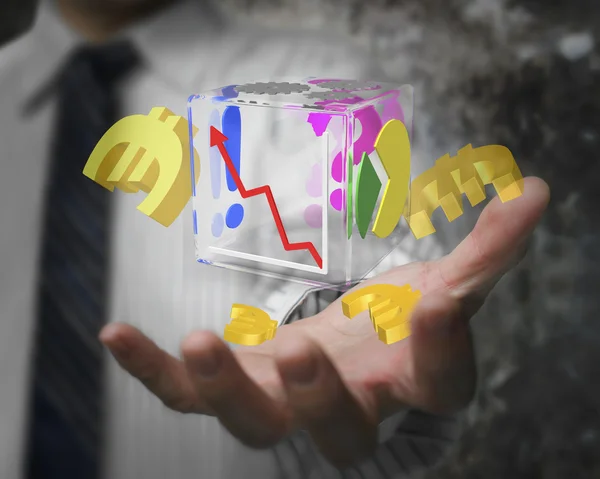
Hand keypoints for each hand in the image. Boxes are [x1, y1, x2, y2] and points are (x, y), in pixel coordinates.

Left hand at [100, 176, 548, 467]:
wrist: (355, 360)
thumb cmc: (402, 327)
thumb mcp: (445, 283)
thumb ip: (487, 245)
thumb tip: (535, 193)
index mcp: (413, 382)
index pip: (440, 381)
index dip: (442, 351)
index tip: (439, 307)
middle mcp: (351, 406)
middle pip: (338, 429)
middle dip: (322, 396)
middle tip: (304, 351)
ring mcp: (286, 402)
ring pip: (256, 419)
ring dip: (225, 387)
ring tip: (198, 341)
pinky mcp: (238, 386)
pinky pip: (188, 394)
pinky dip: (154, 371)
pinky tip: (118, 333)